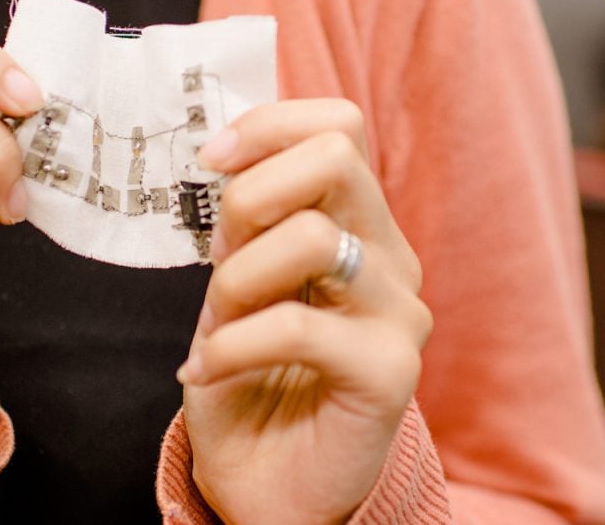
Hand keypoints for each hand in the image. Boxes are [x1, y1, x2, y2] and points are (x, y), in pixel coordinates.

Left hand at [178, 100, 430, 524]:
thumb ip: (250, 218)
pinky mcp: (390, 372)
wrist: (267, 478)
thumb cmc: (250, 372)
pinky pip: (297, 327)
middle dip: (250, 197)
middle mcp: (388, 256)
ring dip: (236, 279)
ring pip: (315, 237)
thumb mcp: (239, 276)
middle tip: (219, 256)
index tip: (211, 160)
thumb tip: (226, 151)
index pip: (337, 126)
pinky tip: (206, 369)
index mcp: (357, 223)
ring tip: (217, 325)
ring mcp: (398, 312)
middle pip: (336, 157)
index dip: (268, 126)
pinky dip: (230, 344)